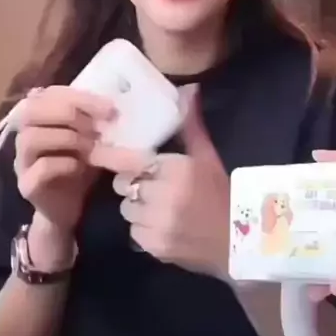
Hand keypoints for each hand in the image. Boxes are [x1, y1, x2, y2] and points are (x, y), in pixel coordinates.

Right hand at [15, 86, 154, 232]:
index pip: (50, 93)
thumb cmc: (80, 168)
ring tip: (90, 147)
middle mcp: (24, 135)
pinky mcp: (27, 185)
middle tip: (97, 127)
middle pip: (31, 110)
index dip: (79, 97)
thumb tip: (118, 108)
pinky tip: (80, 167)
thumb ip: (97, 122)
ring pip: (31, 138)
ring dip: (67, 138)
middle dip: (69, 113)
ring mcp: (22, 161)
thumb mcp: (92, 140)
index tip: (109, 108)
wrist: (70, 209)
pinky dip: (63, 164)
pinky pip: (39, 168)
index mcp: (39, 118)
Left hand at [112, 86, 230, 279]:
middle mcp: (162, 196)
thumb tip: (190, 89)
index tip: (95, 153)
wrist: (241, 241)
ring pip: (126, 209)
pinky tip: (164, 227)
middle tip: (152, 185)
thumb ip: (191, 126)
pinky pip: (134, 231)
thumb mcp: (207, 157)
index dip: (109, 157)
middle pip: (123, 184)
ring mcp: (157, 223)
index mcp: (175, 169)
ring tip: (159, 208)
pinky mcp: (154, 246)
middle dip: (134, 183)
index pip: (129, 160)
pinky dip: (144, 229)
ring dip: (138, 207)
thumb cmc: (222, 193)